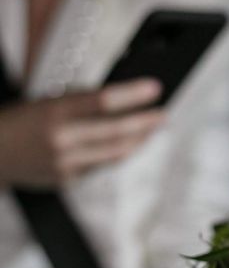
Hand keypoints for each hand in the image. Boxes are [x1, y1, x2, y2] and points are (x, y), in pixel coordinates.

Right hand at [0, 78, 164, 188]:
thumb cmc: (25, 120)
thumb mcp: (50, 101)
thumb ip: (85, 101)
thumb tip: (126, 98)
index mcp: (55, 112)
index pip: (103, 101)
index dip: (133, 94)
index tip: (155, 88)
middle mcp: (61, 139)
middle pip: (116, 131)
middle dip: (146, 121)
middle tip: (163, 114)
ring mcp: (65, 163)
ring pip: (116, 152)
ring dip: (140, 138)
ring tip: (154, 127)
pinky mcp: (68, 179)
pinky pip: (103, 164)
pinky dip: (120, 151)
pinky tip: (131, 142)